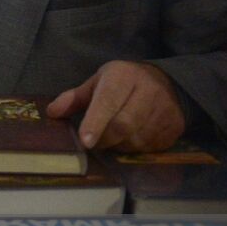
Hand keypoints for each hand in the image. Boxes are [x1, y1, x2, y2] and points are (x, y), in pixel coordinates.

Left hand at [46, 60, 184, 151]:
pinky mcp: (174, 128)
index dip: (95, 122)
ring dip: (118, 145)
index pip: (108, 101)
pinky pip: (149, 148)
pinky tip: (129, 139)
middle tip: (93, 141)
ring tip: (112, 137)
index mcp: (123, 76)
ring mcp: (164, 111)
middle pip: (122, 126)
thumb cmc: (124, 83)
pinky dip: (134, 149)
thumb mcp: (98, 83)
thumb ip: (74, 98)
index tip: (85, 140)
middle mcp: (147, 92)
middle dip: (103, 139)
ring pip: (136, 140)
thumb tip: (52, 112)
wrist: (168, 83)